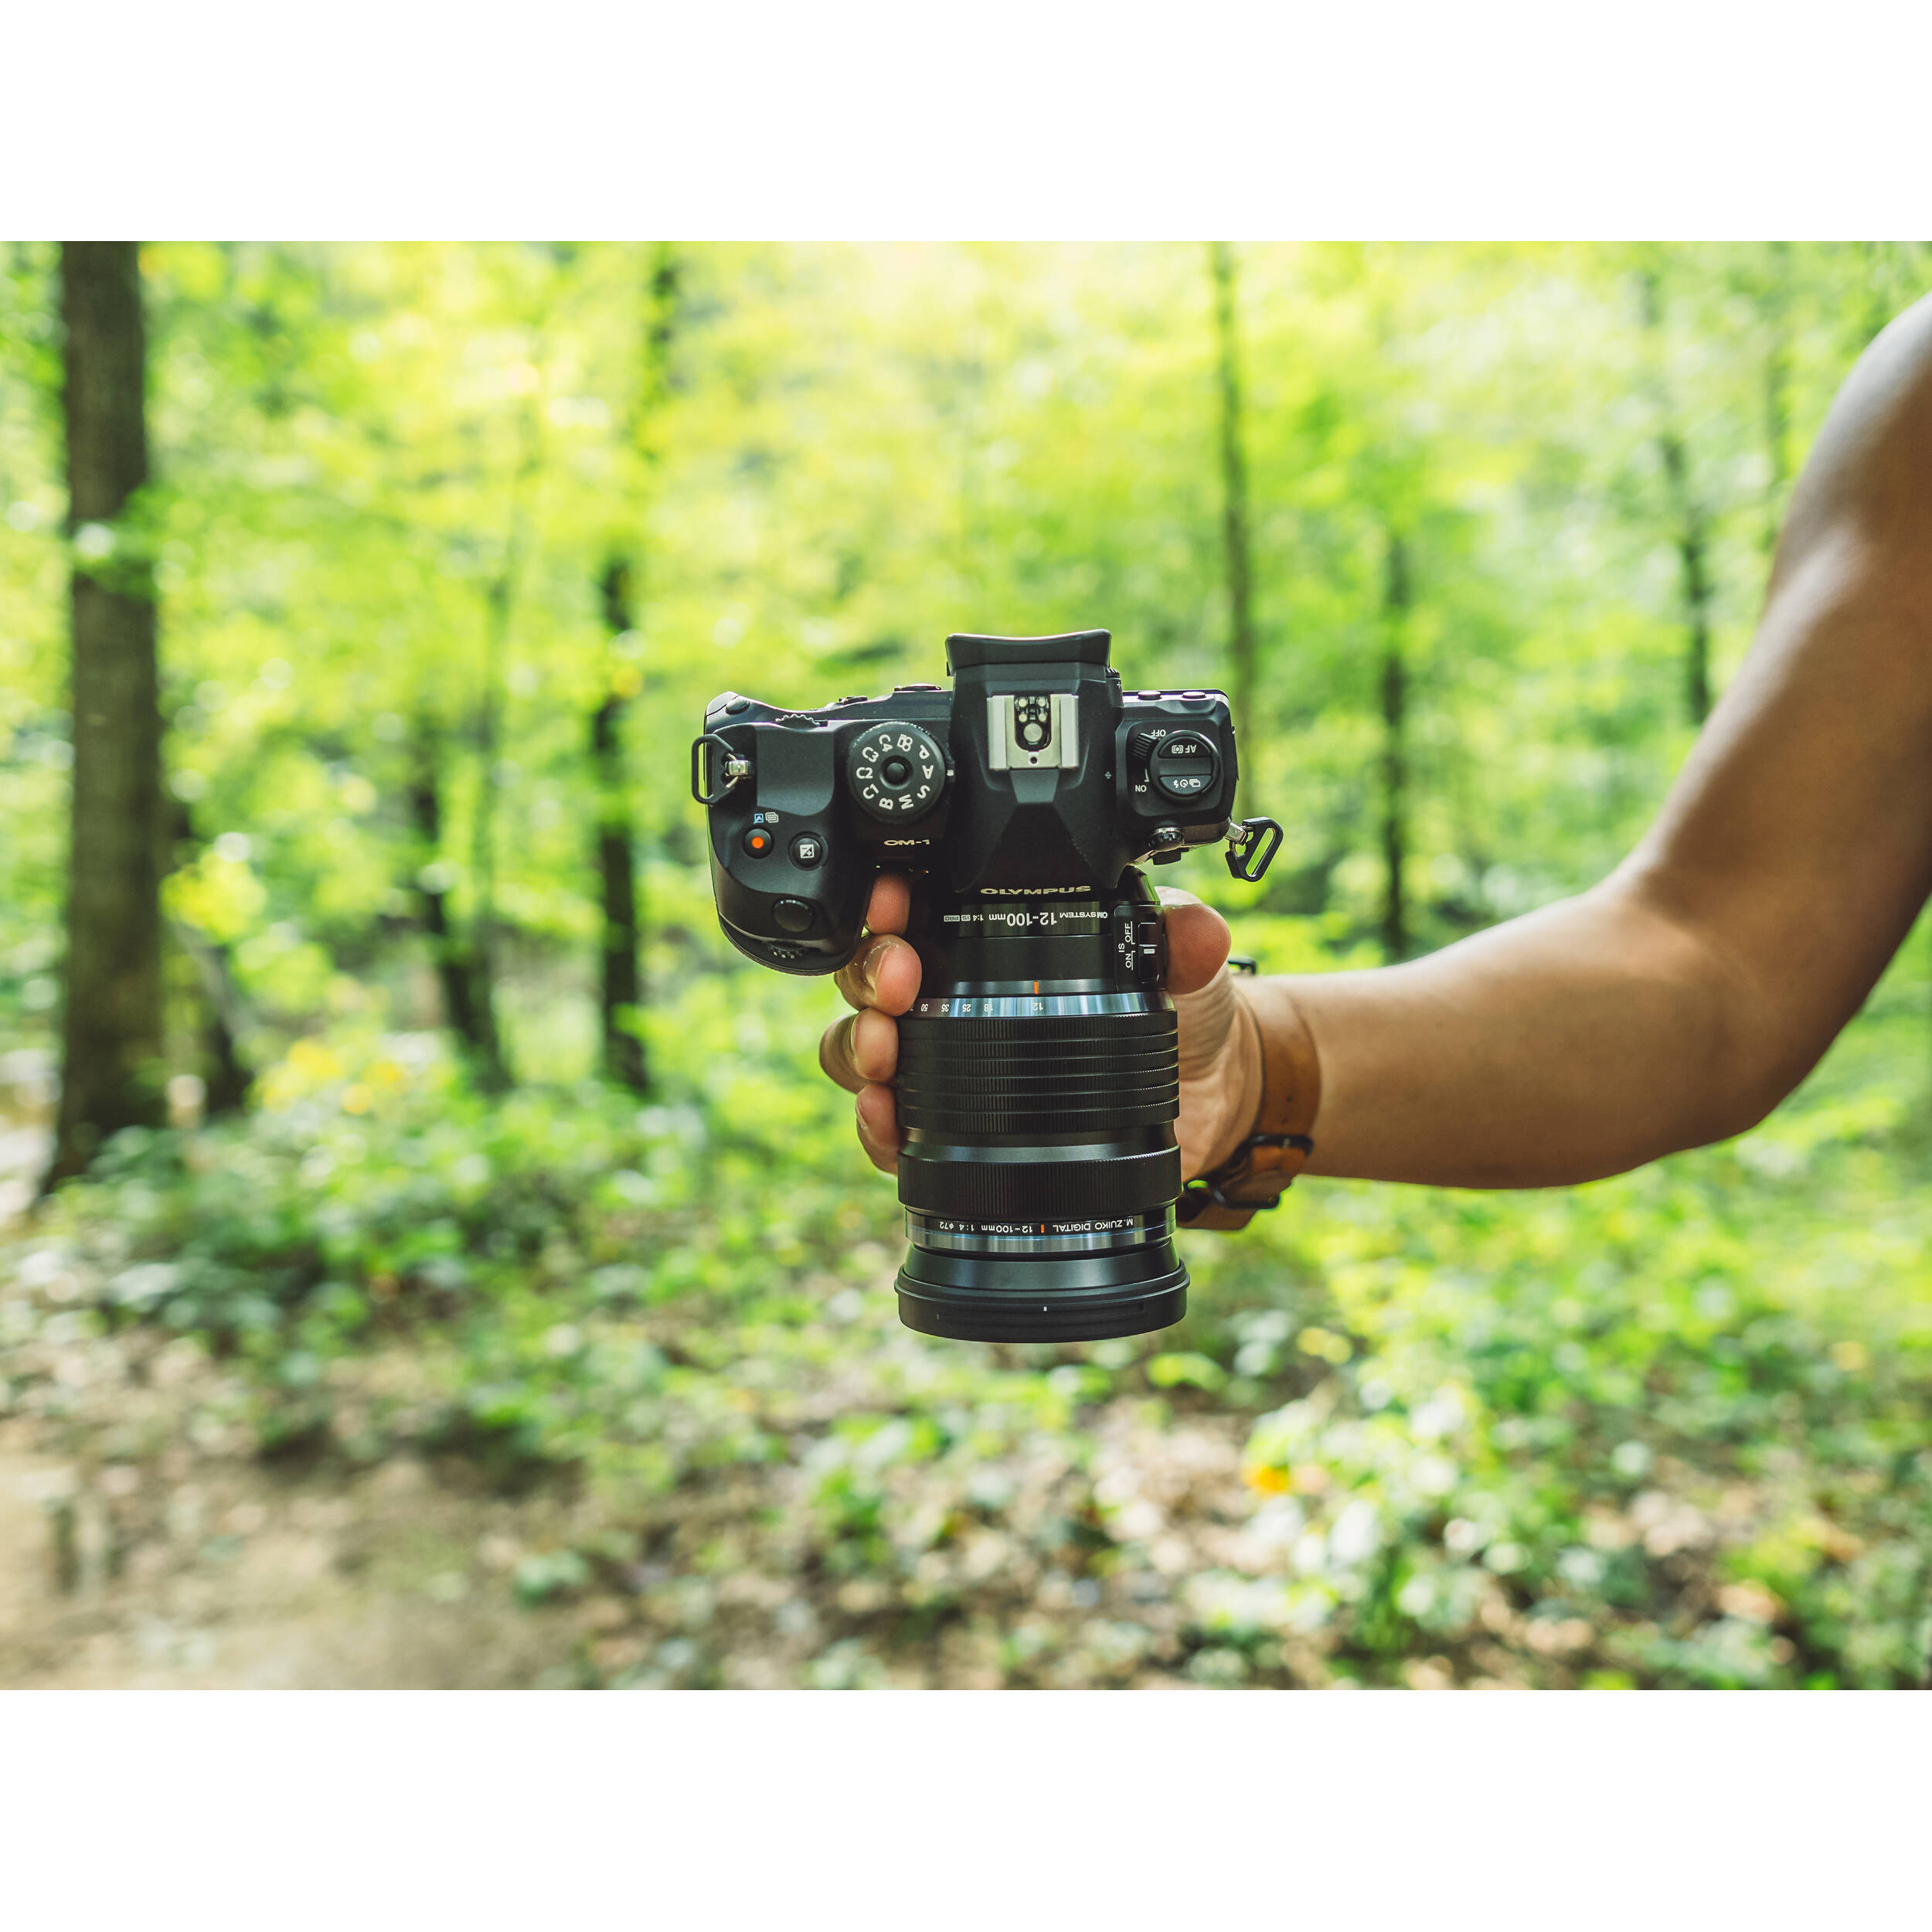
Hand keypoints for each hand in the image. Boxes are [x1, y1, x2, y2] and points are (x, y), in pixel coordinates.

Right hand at [817, 877, 1261, 1180]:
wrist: (1203, 1101)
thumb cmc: (1179, 1018)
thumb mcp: (1186, 970)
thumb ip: (1186, 943)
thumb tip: (1193, 929)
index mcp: (997, 946)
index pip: (919, 908)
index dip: (889, 897)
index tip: (893, 898)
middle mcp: (952, 1000)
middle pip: (872, 975)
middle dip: (870, 971)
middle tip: (898, 982)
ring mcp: (943, 1067)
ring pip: (861, 1047)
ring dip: (858, 1045)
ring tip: (884, 1051)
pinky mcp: (949, 1133)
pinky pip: (887, 1127)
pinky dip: (875, 1123)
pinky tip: (885, 1115)